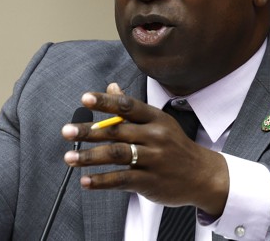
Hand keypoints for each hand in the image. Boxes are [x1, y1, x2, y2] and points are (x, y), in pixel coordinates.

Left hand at [61, 83, 228, 215]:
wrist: (203, 176)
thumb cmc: (175, 146)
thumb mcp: (159, 123)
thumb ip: (133, 108)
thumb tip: (112, 86)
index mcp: (156, 119)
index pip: (128, 106)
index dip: (106, 102)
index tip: (85, 98)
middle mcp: (155, 137)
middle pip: (117, 131)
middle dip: (89, 131)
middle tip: (66, 131)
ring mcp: (154, 159)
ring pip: (117, 155)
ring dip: (90, 157)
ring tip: (69, 157)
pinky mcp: (150, 181)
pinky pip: (122, 180)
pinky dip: (102, 181)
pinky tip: (85, 181)